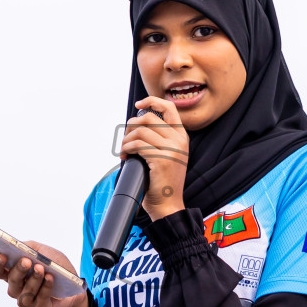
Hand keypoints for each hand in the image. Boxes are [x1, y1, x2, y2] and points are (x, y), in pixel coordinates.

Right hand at [0, 241, 89, 306]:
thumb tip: (17, 245)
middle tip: (27, 261)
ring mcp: (28, 300)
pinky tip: (50, 278)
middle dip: (18, 271)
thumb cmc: (55, 265)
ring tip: (41, 269)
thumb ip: (28, 247)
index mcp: (13, 273)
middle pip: (11, 282)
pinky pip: (40, 300)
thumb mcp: (42, 250)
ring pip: (24, 294)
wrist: (76, 282)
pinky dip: (45, 288)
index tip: (2, 256)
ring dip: (33, 280)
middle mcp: (17, 288)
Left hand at [121, 97, 187, 220]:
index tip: (138, 105)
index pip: (169, 108)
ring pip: (140, 131)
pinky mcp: (162, 159)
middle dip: (131, 125)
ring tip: (124, 151)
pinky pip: (137, 145)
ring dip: (125, 140)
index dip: (151, 101)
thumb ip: (160, 139)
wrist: (168, 205)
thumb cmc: (163, 183)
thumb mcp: (168, 156)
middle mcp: (179, 141)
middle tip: (125, 139)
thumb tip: (137, 124)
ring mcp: (172, 149)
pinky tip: (125, 158)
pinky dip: (126, 149)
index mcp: (182, 137)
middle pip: (149, 118)